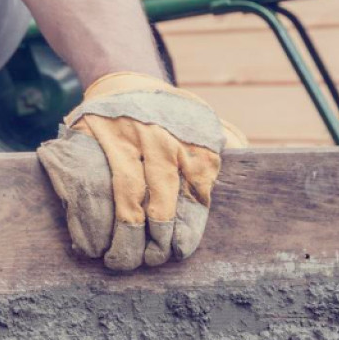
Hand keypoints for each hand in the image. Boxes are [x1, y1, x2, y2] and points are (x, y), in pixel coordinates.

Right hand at [35, 72, 245, 270]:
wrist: (122, 77)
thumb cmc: (169, 112)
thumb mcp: (204, 121)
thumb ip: (227, 144)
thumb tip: (253, 165)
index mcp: (192, 140)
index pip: (193, 197)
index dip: (183, 232)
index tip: (174, 253)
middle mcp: (159, 138)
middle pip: (159, 200)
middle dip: (152, 239)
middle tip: (146, 262)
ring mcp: (120, 138)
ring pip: (123, 198)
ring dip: (120, 237)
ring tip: (118, 261)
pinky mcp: (85, 140)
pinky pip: (85, 188)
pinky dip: (87, 223)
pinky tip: (90, 244)